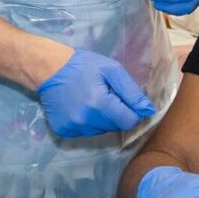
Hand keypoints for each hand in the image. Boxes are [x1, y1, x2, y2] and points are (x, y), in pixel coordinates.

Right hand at [35, 48, 157, 137]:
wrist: (49, 68)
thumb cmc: (84, 66)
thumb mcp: (113, 71)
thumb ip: (132, 93)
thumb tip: (149, 111)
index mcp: (99, 104)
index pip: (129, 121)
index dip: (130, 111)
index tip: (123, 99)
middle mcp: (85, 120)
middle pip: (115, 126)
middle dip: (115, 113)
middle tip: (104, 94)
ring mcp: (72, 127)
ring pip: (101, 130)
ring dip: (102, 118)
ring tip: (90, 100)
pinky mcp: (63, 131)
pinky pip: (86, 131)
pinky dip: (87, 122)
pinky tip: (80, 107)